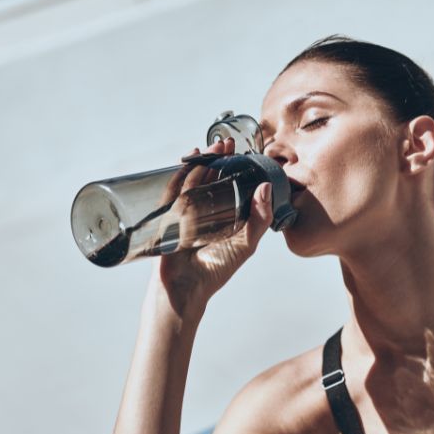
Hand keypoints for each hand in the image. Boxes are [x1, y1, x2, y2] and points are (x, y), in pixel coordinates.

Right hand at [153, 138, 273, 312]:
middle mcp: (202, 211)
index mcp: (220, 215)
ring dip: (201, 162)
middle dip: (216, 158)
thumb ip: (259, 220)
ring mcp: (183, 212)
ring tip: (212, 148)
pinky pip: (174, 191)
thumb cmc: (215, 270)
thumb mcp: (246, 245)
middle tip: (227, 142)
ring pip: (192, 180)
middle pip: (208, 177)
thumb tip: (265, 188)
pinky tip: (188, 162)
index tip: (242, 151)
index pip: (226, 184)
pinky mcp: (168, 217)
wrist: (187, 291)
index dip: (233, 167)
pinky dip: (180, 174)